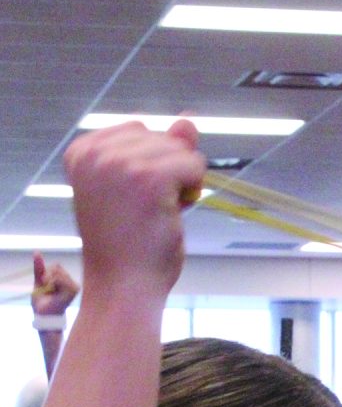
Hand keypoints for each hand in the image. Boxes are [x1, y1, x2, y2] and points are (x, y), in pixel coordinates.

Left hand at [31, 253, 79, 316]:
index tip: (43, 282)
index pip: (57, 266)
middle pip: (58, 267)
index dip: (47, 271)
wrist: (44, 315)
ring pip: (59, 272)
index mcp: (64, 280)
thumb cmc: (42, 302)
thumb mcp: (38, 282)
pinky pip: (61, 278)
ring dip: (50, 280)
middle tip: (46, 287)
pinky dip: (53, 283)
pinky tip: (54, 292)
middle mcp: (71, 282)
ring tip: (50, 291)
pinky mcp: (74, 290)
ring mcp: (74, 286)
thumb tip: (36, 251)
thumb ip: (39, 268)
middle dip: (48, 275)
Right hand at [62, 119, 204, 297]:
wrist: (124, 286)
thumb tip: (188, 121)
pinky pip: (194, 165)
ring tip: (158, 213)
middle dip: (169, 172)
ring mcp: (121, 163)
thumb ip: (161, 150)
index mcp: (82, 151)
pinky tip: (174, 212)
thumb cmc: (129, 244)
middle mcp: (96, 152)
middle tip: (147, 211)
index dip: (150, 165)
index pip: (139, 132)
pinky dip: (194, 189)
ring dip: (183, 183)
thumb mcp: (138, 188)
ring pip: (182, 151)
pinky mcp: (149, 178)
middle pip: (162, 138)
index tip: (132, 199)